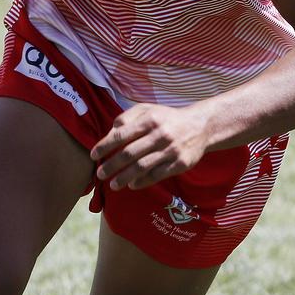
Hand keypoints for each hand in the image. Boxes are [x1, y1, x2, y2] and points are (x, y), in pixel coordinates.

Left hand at [90, 104, 208, 190]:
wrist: (200, 125)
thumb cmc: (167, 118)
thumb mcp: (148, 109)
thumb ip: (127, 117)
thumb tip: (110, 133)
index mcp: (149, 119)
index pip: (121, 135)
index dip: (105, 146)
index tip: (94, 155)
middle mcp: (159, 135)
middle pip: (129, 154)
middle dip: (111, 166)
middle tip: (100, 174)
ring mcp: (170, 150)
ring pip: (142, 167)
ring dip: (124, 178)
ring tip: (113, 185)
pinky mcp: (179, 163)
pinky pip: (157, 176)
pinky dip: (142, 182)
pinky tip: (132, 185)